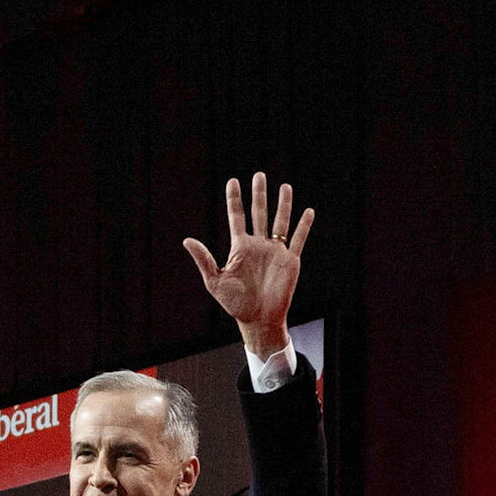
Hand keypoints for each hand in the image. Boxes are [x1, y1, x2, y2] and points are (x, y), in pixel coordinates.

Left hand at [180, 172, 313, 353]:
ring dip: (282, 204)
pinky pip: (297, 240)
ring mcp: (275, 252)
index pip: (237, 217)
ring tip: (285, 186)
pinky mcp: (290, 261)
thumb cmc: (235, 303)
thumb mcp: (215, 280)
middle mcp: (258, 245)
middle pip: (259, 213)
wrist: (258, 320)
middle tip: (259, 175)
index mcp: (240, 247)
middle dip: (259, 194)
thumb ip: (204, 259)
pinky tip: (307, 211)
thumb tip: (187, 240)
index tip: (233, 181)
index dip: (234, 199)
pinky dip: (303, 226)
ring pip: (280, 222)